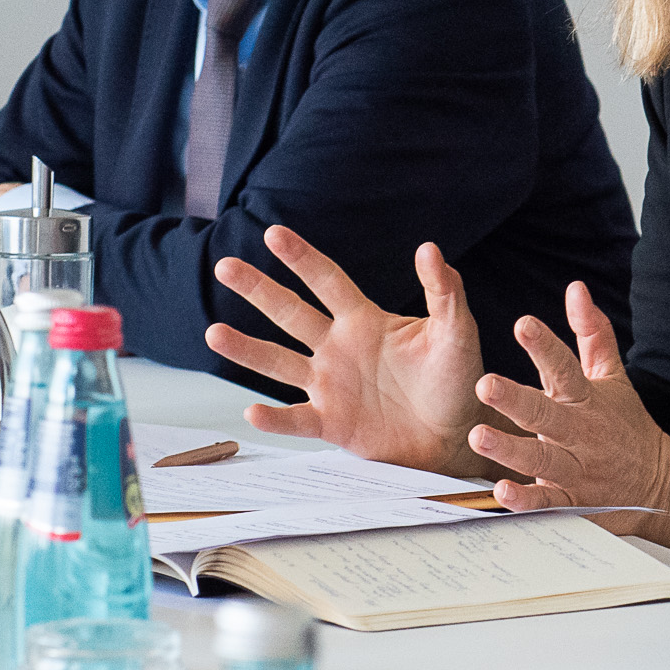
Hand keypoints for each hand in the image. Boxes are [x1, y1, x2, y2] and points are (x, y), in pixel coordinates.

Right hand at [209, 227, 484, 473]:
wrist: (456, 436)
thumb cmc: (456, 380)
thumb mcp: (456, 332)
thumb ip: (444, 292)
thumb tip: (430, 248)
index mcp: (364, 321)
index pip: (327, 281)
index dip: (301, 257)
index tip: (273, 233)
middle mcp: (338, 348)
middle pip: (290, 313)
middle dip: (258, 290)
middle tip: (225, 266)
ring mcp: (330, 386)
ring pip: (279, 363)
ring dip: (247, 350)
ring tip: (213, 333)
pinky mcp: (332, 424)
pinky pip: (296, 419)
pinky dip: (275, 420)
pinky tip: (252, 412)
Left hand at [468, 281, 669, 529]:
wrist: (660, 484)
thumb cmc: (627, 425)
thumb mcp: (612, 376)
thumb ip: (592, 332)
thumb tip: (575, 289)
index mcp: (585, 398)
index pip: (564, 367)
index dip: (544, 346)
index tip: (524, 325)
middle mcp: (579, 432)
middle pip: (545, 414)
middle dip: (515, 399)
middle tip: (485, 384)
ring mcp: (576, 469)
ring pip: (541, 459)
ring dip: (509, 450)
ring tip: (480, 437)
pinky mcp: (572, 501)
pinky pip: (547, 502)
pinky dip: (525, 499)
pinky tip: (502, 492)